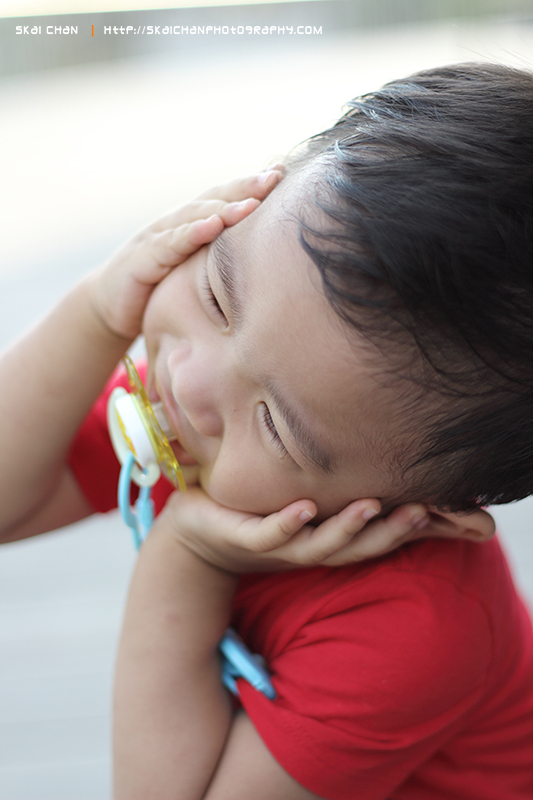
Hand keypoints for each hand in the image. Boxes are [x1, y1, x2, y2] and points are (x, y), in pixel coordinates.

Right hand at [89, 170, 282, 340]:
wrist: (111, 307)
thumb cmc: (160, 289)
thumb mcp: (196, 272)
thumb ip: (221, 260)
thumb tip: (265, 262)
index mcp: (191, 224)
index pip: (225, 197)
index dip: (252, 184)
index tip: (283, 171)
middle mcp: (175, 223)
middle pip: (214, 198)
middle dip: (246, 186)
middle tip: (276, 176)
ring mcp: (156, 238)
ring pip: (194, 216)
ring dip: (225, 207)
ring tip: (253, 202)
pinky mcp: (141, 260)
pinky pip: (169, 245)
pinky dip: (191, 233)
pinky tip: (213, 226)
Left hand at [157, 487, 495, 572]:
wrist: (194, 534)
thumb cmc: (255, 513)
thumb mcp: (300, 497)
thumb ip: (331, 486)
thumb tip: (367, 457)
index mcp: (325, 537)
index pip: (372, 537)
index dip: (402, 527)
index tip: (434, 505)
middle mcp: (308, 546)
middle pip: (356, 547)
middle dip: (388, 533)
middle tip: (421, 511)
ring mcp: (276, 545)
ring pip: (318, 545)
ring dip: (346, 529)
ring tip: (372, 507)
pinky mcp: (242, 537)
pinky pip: (268, 533)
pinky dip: (287, 523)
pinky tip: (305, 506)